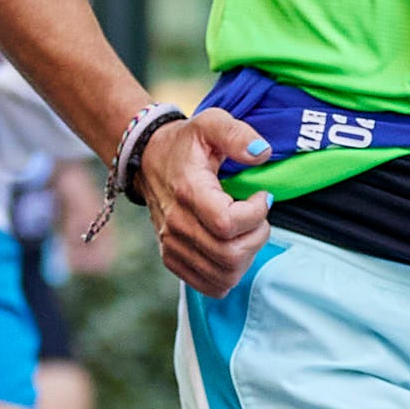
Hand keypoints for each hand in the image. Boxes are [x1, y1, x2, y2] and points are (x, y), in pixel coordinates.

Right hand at [137, 109, 273, 298]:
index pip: (227, 223)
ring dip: (247, 256)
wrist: (147, 160)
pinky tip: (234, 247)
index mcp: (188, 191)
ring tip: (247, 231)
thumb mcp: (210, 123)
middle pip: (229, 255)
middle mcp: (176, 224)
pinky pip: (210, 286)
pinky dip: (231, 274)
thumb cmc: (185, 143)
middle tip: (258, 216)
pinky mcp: (172, 258)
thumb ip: (237, 134)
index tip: (262, 196)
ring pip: (224, 275)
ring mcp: (172, 245)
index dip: (256, 214)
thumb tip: (262, 154)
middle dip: (257, 237)